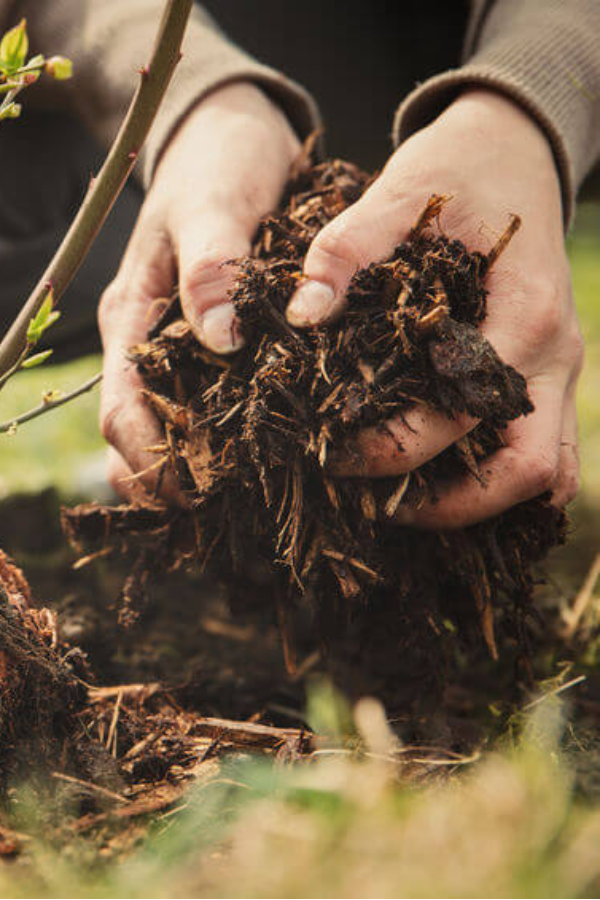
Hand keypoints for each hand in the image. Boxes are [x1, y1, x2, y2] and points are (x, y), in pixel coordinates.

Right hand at [98, 83, 299, 500]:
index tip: (193, 493)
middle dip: (170, 479)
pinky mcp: (214, 343)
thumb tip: (220, 340)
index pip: (121, 409)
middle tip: (225, 510)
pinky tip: (265, 454)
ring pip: (173, 426)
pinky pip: (209, 402)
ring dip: (197, 466)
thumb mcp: (214, 204)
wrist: (232, 134)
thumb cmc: (218, 162)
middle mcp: (149, 342)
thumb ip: (213, 267)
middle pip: (139, 434)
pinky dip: (225, 436)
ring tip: (247, 497)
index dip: (148, 460)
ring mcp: (179, 345)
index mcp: (132, 317)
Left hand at [285, 89, 582, 528]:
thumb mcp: (400, 194)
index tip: (336, 453)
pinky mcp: (550, 373)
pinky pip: (546, 452)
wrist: (516, 152)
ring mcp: (561, 370)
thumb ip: (346, 250)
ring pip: (547, 473)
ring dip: (486, 503)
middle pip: (528, 471)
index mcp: (523, 315)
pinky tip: (450, 482)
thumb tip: (300, 315)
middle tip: (381, 507)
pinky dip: (505, 481)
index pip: (464, 414)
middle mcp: (554, 355)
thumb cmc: (460, 172)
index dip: (397, 449)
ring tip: (413, 506)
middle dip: (453, 505)